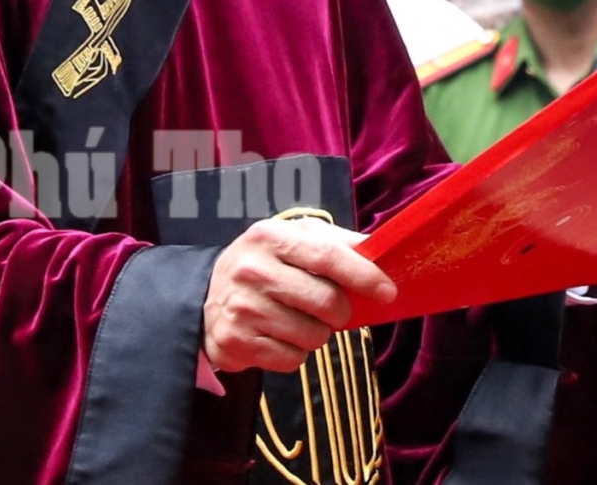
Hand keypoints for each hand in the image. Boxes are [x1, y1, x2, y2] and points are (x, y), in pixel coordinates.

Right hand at [203, 217, 396, 373]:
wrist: (208, 294)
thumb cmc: (268, 262)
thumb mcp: (296, 238)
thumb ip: (337, 242)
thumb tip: (379, 251)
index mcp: (270, 236)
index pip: (326, 256)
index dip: (363, 276)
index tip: (388, 291)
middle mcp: (251, 270)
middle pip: (325, 302)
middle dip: (341, 311)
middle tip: (333, 309)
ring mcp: (241, 308)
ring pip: (312, 336)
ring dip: (318, 333)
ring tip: (300, 319)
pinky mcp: (235, 342)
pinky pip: (292, 360)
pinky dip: (296, 353)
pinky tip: (281, 335)